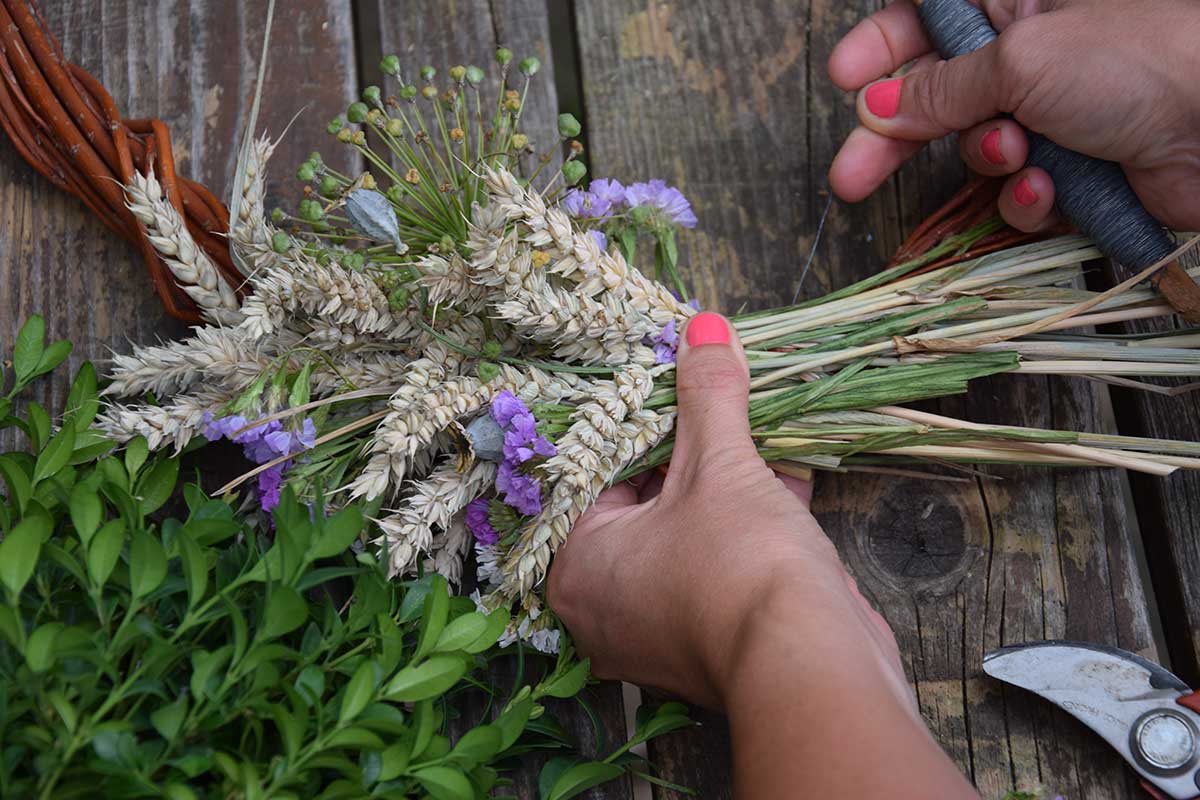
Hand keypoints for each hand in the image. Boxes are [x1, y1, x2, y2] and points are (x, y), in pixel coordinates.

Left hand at [548, 312, 977, 797]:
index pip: (596, 477)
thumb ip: (707, 396)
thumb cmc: (740, 566)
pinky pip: (720, 569)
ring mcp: (658, 634)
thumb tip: (703, 328)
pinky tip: (787, 478)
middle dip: (690, 455)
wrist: (814, 668)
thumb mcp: (720, 466)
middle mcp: (605, 610)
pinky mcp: (713, 644)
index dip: (638, 425)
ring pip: (688, 537)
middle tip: (713, 402)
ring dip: (728, 488)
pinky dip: (750, 527)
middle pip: (643, 506)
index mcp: (579, 568)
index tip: (668, 386)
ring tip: (757, 431)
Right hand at [827, 0, 1199, 231]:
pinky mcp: (1072, 171)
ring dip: (986, 163)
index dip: (882, 45)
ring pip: (976, 152)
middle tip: (851, 178)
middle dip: (893, 140)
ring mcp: (1052, 115)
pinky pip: (1017, 193)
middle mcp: (1031, 56)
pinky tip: (1049, 188)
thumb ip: (941, 87)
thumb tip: (878, 105)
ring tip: (1017, 156)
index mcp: (1019, 4)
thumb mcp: (1021, 60)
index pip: (928, 15)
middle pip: (936, 94)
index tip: (844, 79)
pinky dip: (1026, 198)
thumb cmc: (1140, 61)